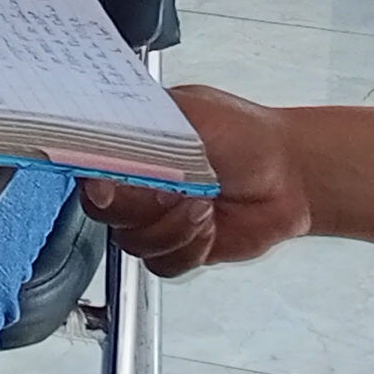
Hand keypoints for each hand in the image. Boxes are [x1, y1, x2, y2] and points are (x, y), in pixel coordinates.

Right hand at [73, 85, 309, 276]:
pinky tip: (210, 225)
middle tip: (170, 191)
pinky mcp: (175, 248)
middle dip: (138, 205)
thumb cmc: (244, 135)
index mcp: (128, 143)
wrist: (287, 175)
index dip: (89, 176)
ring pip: (132, 241)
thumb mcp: (193, 110)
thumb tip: (111, 126)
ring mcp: (153, 218)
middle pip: (102, 209)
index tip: (103, 182)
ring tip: (204, 203)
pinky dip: (189, 247)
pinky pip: (162, 263)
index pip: (85, 161)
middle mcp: (135, 183)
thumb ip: (148, 118)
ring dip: (172, 226)